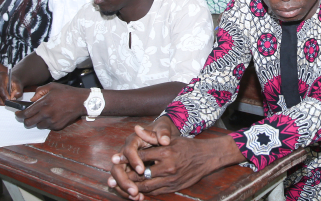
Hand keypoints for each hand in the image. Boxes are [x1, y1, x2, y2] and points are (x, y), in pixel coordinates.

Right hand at [0, 69, 22, 105]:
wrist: (11, 82)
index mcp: (1, 76)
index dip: (4, 96)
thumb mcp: (19, 86)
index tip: (9, 101)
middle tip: (7, 105)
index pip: (0, 88)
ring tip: (6, 103)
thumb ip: (17, 92)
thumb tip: (12, 99)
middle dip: (1, 102)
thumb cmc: (14, 84)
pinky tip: (2, 102)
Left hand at [18, 83, 86, 129]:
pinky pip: (47, 127)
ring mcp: (52, 121)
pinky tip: (52, 116)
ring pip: (38, 126)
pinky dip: (47, 123)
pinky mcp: (57, 126)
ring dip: (38, 121)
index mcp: (43, 103)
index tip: (18, 114)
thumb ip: (39, 91)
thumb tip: (32, 100)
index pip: (26, 113)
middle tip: (27, 117)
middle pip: (29, 123)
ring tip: (43, 115)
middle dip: (26, 120)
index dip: (20, 115)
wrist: (81, 101)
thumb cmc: (67, 92)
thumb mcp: (52, 86)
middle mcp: (46, 114)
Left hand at [109, 122, 226, 199]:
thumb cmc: (187, 146)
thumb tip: (136, 128)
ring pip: (146, 186)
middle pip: (140, 174)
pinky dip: (144, 192)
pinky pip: (155, 192)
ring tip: (122, 185)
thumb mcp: (170, 139)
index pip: (140, 157)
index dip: (126, 159)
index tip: (114, 160)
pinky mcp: (174, 187)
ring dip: (133, 187)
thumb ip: (151, 136)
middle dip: (125, 177)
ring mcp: (171, 179)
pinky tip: (136, 190)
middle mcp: (167, 167)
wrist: (207, 157)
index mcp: (165, 152)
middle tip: (113, 177)